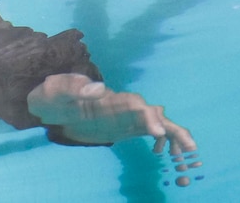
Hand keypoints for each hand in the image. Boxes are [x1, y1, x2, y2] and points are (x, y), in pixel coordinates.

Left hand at [27, 73, 197, 156]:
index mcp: (107, 98)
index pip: (133, 104)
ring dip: (172, 134)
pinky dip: (162, 140)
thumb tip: (99, 87)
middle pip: (151, 113)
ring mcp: (123, 117)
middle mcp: (120, 106)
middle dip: (170, 127)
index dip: (147, 116)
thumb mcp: (57, 88)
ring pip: (154, 123)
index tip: (157, 131)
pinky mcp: (122, 128)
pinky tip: (165, 153)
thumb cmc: (54, 93)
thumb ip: (74, 87)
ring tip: (187, 153)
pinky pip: (147, 132)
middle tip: (189, 146)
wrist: (50, 102)